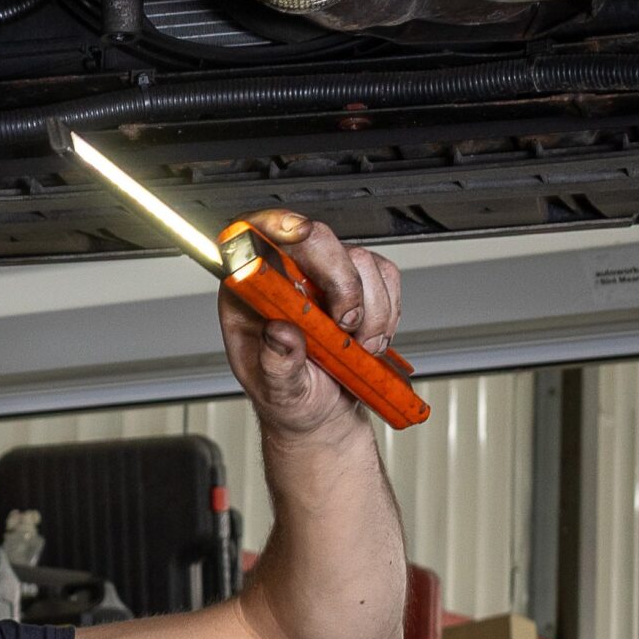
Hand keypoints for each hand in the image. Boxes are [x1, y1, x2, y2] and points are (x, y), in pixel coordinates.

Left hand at [218, 210, 402, 445]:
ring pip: (360, 259)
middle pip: (316, 239)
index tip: (298, 234)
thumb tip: (280, 333)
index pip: (254, 237)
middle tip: (346, 326)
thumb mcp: (277, 392)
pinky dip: (387, 312)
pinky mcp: (359, 284)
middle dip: (343, 282)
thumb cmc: (289, 400)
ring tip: (358, 347)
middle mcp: (286, 277)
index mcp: (250, 293)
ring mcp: (324, 277)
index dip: (275, 223)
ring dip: (371, 309)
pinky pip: (385, 277)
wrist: (321, 415)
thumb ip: (276, 364)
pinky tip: (371, 340)